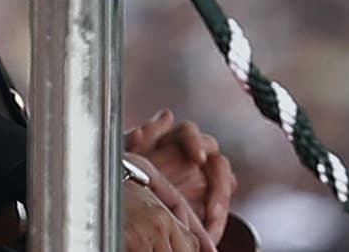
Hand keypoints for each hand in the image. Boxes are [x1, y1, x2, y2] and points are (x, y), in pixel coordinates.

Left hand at [126, 109, 236, 240]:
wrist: (124, 199)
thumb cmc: (123, 171)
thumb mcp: (125, 155)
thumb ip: (142, 135)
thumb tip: (165, 116)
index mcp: (169, 139)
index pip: (189, 132)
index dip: (195, 142)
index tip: (197, 157)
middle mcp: (190, 156)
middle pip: (216, 160)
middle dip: (219, 181)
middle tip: (211, 202)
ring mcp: (201, 177)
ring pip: (225, 182)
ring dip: (220, 202)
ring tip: (211, 221)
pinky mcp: (206, 200)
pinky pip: (219, 209)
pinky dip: (215, 222)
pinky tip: (208, 232)